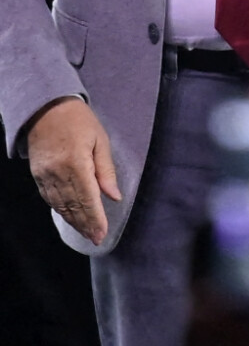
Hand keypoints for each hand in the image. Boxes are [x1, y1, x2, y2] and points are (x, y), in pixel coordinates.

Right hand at [27, 97, 121, 244]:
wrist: (45, 106)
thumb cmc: (79, 121)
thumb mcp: (100, 141)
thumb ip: (106, 171)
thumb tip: (114, 197)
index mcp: (76, 163)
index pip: (88, 198)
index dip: (95, 219)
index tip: (102, 234)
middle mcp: (57, 172)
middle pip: (73, 206)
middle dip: (86, 225)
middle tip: (96, 239)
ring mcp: (44, 174)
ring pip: (60, 204)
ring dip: (73, 221)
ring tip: (86, 233)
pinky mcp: (37, 173)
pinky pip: (49, 197)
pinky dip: (60, 210)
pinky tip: (70, 218)